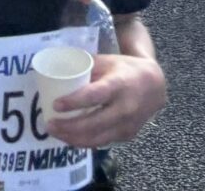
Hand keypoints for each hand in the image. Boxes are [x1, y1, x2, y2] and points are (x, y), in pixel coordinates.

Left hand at [46, 51, 167, 148]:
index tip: (55, 104)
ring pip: (97, 138)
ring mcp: (128, 125)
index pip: (94, 96)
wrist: (155, 86)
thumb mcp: (107, 62)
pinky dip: (84, 141)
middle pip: (93, 123)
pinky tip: (70, 138)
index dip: (74, 102)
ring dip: (73, 138)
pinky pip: (103, 142)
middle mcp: (125, 107)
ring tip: (55, 132)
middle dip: (68, 127)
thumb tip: (57, 68)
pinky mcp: (127, 135)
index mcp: (119, 85)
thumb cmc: (125, 70)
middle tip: (49, 124)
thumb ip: (85, 66)